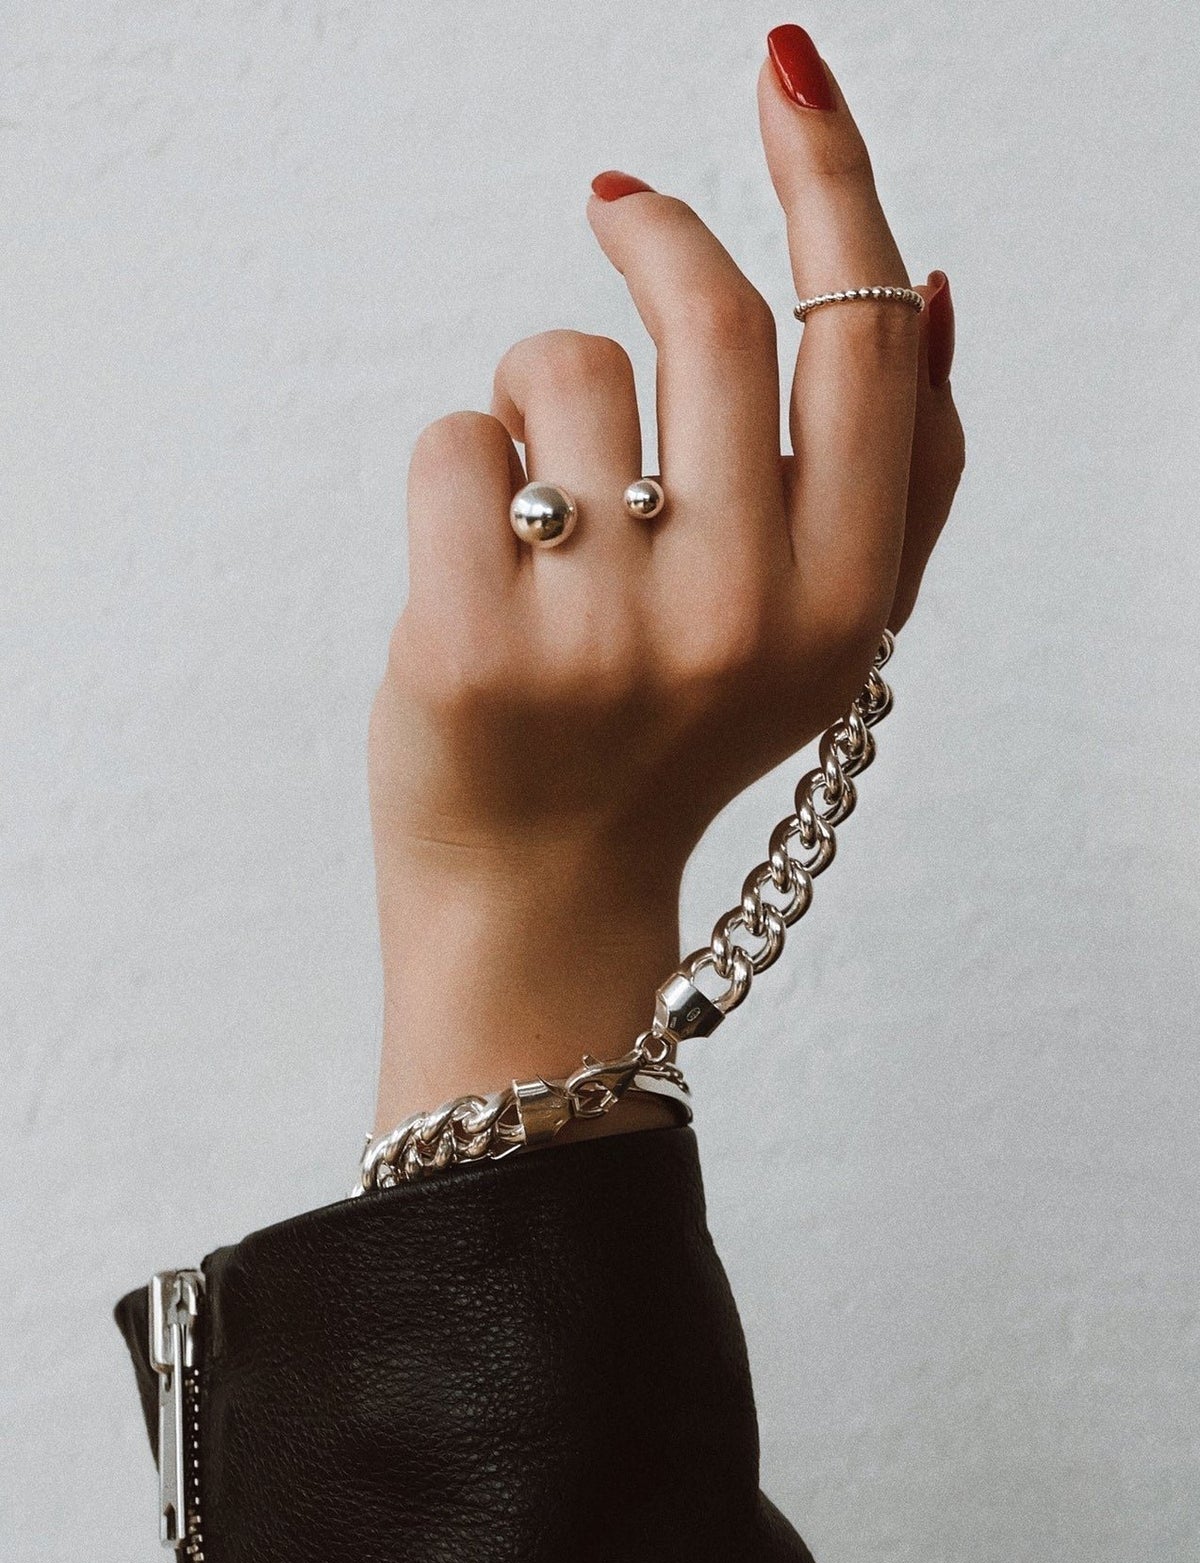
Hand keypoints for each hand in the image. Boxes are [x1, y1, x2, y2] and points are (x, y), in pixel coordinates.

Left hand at [368, 25, 963, 1134]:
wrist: (542, 890)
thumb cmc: (677, 735)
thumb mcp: (826, 631)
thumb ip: (905, 476)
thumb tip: (929, 282)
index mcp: (845, 602)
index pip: (859, 342)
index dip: (828, 182)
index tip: (787, 72)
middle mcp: (741, 612)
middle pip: (712, 320)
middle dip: (654, 229)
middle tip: (614, 199)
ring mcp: (602, 632)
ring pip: (560, 366)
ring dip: (538, 391)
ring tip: (543, 492)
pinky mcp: (470, 644)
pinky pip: (453, 440)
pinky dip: (457, 466)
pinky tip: (476, 559)